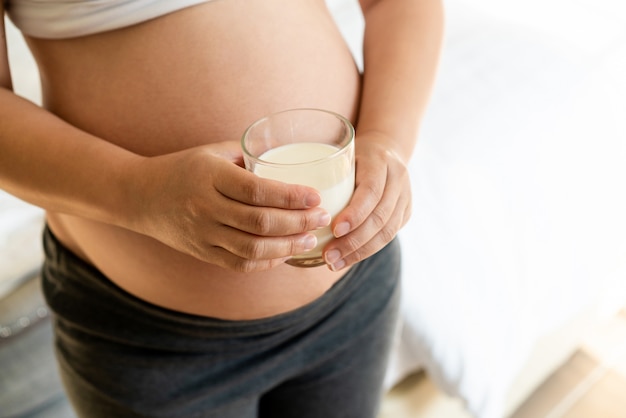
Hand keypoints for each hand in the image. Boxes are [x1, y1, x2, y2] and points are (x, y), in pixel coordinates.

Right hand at [127, 141, 330, 271]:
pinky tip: (285, 253)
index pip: (257, 191)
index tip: (316, 196)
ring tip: (310, 239)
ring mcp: (202, 234)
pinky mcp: (201, 253)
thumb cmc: (183, 168)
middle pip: (260, 222)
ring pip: (252, 249)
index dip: (291, 196)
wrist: (139, 196)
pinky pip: (239, 264)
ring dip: (287, 246)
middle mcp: (205, 207)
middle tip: (322, 217)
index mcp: (209, 176)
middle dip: (298, 222)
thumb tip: (291, 161)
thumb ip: (248, 156)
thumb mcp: (212, 152)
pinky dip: (266, 262)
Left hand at [322, 137, 411, 270]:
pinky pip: (388, 237)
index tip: (334, 230)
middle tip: (329, 255)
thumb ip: (324, 174)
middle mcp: (398, 179)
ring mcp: (406, 197)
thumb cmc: (351, 154)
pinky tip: (347, 259)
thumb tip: (291, 204)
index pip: (371, 191)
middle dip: (354, 241)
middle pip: (380, 217)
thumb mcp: (339, 156)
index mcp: (380, 161)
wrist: (386, 148)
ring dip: (359, 252)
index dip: (355, 214)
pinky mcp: (406, 212)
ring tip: (334, 263)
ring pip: (387, 232)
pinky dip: (366, 251)